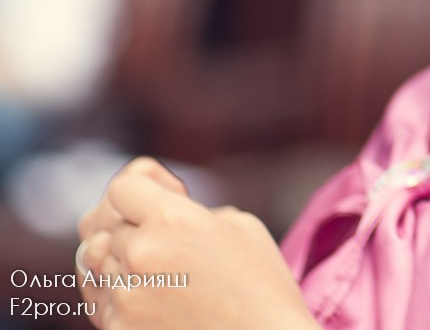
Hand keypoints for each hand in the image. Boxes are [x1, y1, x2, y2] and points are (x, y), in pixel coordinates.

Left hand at [76, 159, 313, 329]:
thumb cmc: (261, 286)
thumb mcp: (239, 225)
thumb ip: (186, 209)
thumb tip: (149, 210)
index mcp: (174, 220)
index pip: (123, 188)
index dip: (144, 188)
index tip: (167, 198)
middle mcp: (141, 254)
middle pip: (107, 224)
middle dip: (135, 226)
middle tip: (168, 238)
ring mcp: (124, 296)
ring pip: (93, 259)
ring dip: (119, 257)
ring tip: (156, 267)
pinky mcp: (117, 329)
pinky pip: (96, 296)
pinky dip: (114, 290)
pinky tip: (148, 294)